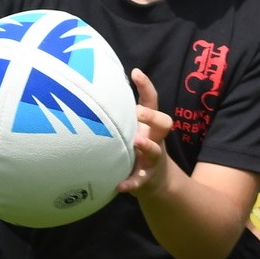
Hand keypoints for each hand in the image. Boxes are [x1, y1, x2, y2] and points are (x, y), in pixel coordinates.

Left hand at [116, 70, 175, 196]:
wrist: (157, 182)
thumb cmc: (138, 147)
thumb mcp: (134, 129)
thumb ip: (121, 113)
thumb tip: (95, 88)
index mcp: (150, 125)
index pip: (152, 101)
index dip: (146, 87)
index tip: (136, 72)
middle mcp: (154, 139)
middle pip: (164, 123)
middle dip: (152, 116)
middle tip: (138, 111)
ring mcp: (152, 160)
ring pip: (155, 151)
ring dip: (146, 146)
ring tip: (136, 141)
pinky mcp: (145, 179)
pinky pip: (140, 181)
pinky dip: (131, 184)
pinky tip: (120, 186)